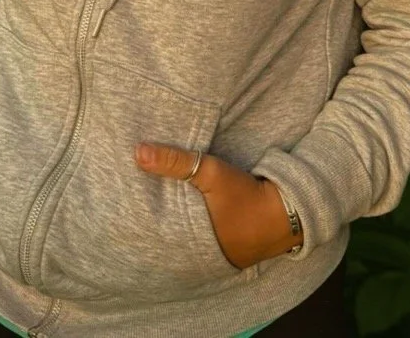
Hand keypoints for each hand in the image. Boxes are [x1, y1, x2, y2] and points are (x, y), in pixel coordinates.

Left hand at [134, 142, 302, 269]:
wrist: (288, 212)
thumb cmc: (247, 197)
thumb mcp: (211, 174)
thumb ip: (176, 162)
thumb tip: (138, 151)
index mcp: (189, 246)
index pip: (151, 239)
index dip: (137, 224)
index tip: (121, 208)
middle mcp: (196, 259)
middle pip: (164, 241)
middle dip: (149, 225)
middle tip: (128, 207)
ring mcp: (210, 258)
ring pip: (178, 242)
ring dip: (168, 226)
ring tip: (144, 209)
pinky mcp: (222, 251)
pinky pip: (194, 241)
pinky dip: (184, 229)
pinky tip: (176, 215)